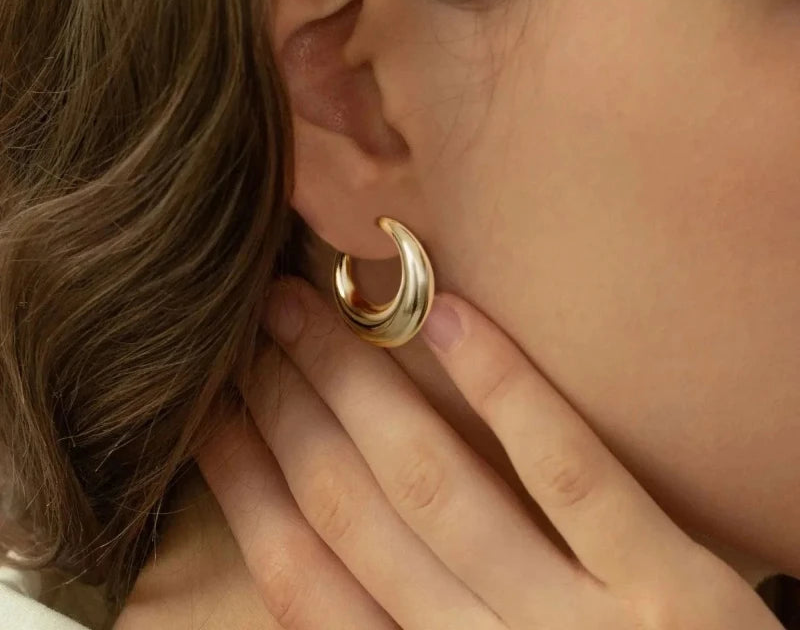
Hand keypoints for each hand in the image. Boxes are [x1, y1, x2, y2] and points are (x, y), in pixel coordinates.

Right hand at [196, 275, 780, 629]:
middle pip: (353, 511)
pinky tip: (450, 319)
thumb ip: (409, 616)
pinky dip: (503, 392)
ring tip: (313, 306)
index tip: (209, 407)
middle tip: (252, 322)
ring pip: (436, 487)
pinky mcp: (672, 597)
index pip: (301, 577)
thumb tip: (319, 520)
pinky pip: (570, 477)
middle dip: (287, 407)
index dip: (244, 484)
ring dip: (361, 386)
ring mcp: (577, 629)